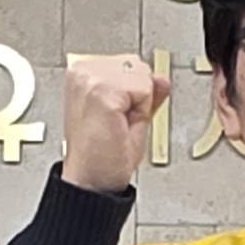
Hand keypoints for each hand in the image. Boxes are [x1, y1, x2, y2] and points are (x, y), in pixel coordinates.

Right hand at [62, 53, 159, 194]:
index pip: (130, 65)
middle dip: (137, 96)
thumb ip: (146, 92)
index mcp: (83, 73)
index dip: (133, 94)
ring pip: (142, 76)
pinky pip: (143, 89)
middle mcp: (83, 71)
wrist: (91, 180)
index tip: (115, 115)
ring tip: (117, 124)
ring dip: (138, 104)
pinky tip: (118, 124)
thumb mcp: (130, 117)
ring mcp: (90, 79)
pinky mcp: (100, 90)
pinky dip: (140, 111)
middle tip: (116, 122)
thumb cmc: (102, 155)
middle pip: (138, 66)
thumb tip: (162, 79)